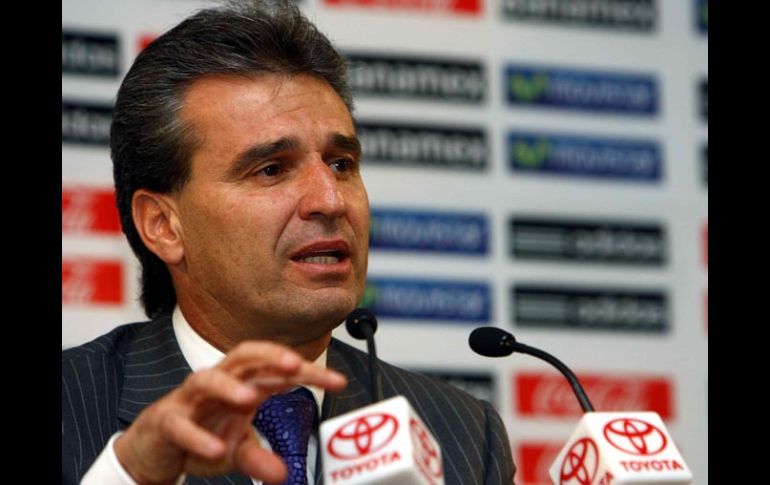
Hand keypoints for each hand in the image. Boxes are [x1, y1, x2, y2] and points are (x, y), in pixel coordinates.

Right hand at [114, 341, 346, 483]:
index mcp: (242, 383)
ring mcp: (190, 399)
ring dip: (229, 387)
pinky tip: (214, 449)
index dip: (308, 372)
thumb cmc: (200, 435)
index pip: (277, 369)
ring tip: (249, 400)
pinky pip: (180, 422)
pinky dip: (196, 435)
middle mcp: (219, 383)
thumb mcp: (235, 449)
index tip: (339, 381)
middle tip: (294, 365)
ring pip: (207, 379)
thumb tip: (284, 475)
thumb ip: (260, 457)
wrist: (152, 449)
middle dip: (270, 355)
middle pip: (244, 355)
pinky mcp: (166, 420)